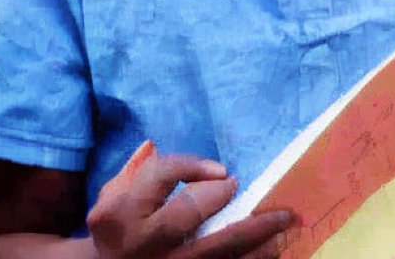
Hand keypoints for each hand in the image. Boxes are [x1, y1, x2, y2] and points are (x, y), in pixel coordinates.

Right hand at [87, 142, 295, 258]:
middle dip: (221, 196)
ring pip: (218, 250)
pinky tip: (273, 249)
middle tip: (242, 185)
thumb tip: (155, 146)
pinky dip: (251, 258)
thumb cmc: (112, 228)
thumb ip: (134, 170)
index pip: (161, 176)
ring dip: (256, 235)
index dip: (192, 166)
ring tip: (284, 220)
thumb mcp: (111, 194)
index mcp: (122, 212)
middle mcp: (146, 241)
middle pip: (190, 214)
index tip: (220, 169)